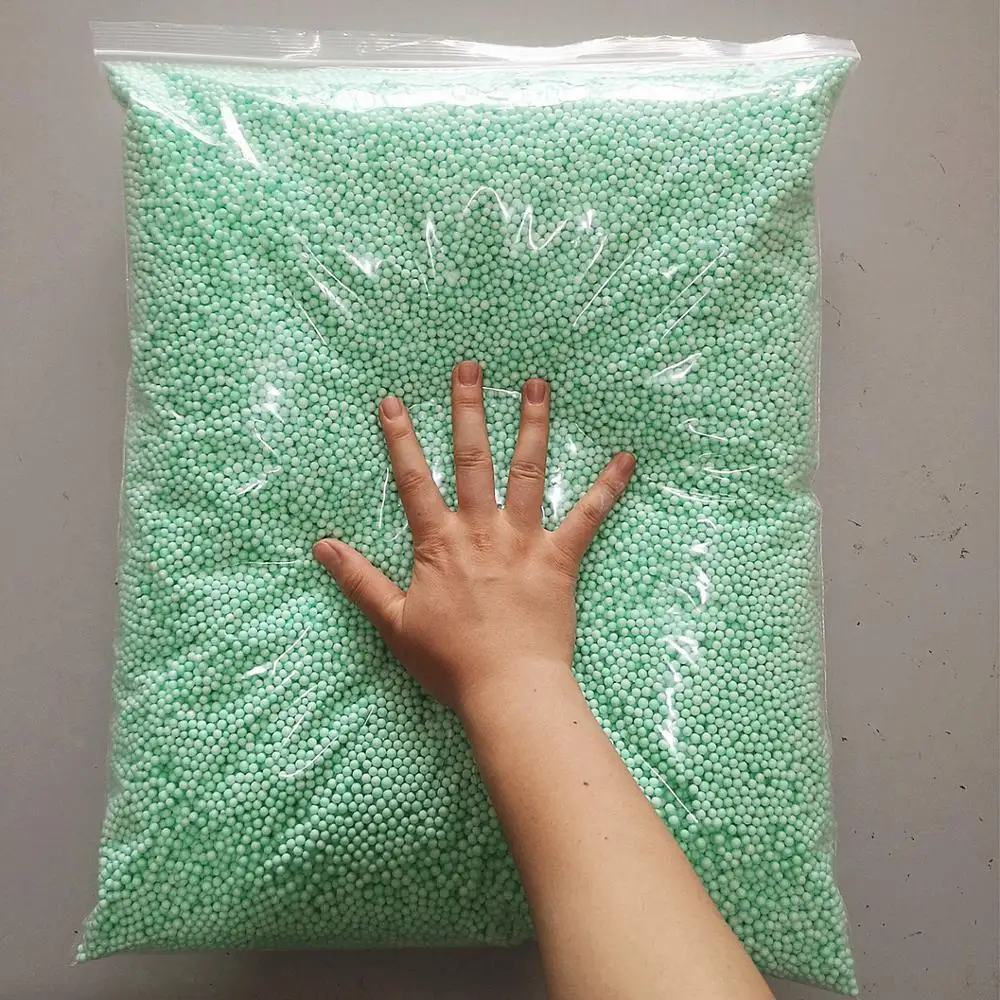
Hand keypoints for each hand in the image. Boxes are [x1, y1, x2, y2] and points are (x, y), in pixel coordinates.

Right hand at [313, 360, 634, 714]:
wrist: (507, 687)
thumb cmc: (449, 661)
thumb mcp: (392, 622)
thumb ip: (359, 580)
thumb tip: (322, 547)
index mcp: (440, 543)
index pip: (414, 481)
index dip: (401, 439)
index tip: (394, 400)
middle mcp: (481, 529)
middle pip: (473, 459)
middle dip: (469, 409)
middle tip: (471, 367)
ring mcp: (524, 540)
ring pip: (527, 471)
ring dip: (532, 425)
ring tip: (538, 385)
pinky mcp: (560, 558)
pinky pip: (588, 516)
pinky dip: (607, 486)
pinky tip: (626, 457)